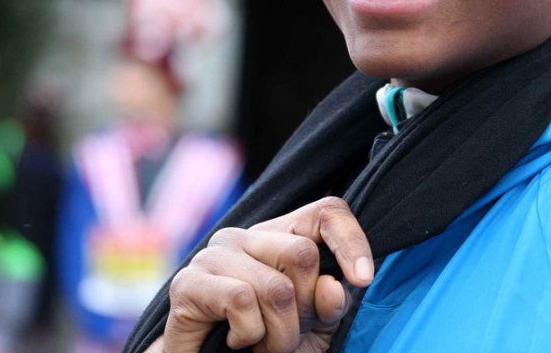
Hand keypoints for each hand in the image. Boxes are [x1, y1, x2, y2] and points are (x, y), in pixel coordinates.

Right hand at [161, 196, 373, 352]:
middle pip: (303, 254)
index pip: (326, 211)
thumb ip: (331, 302)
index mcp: (278, 236)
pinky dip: (248, 335)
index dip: (350, 240)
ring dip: (278, 335)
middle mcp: (244, 236)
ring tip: (262, 344)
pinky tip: (235, 341)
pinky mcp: (188, 281)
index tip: (362, 279)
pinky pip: (240, 301)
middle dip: (305, 309)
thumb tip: (332, 285)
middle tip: (287, 334)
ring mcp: (213, 254)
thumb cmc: (265, 343)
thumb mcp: (313, 325)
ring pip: (275, 287)